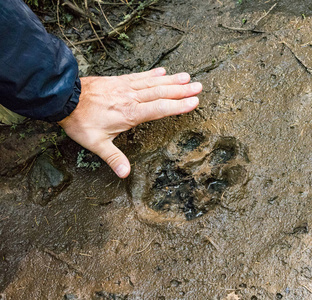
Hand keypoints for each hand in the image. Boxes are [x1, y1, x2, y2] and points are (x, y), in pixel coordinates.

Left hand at [58, 67, 201, 177]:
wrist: (64, 98)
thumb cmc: (80, 122)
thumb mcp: (96, 144)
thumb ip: (114, 158)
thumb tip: (126, 174)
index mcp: (130, 114)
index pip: (160, 109)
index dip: (178, 106)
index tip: (194, 102)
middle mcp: (131, 98)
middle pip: (161, 93)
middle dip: (182, 91)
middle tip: (199, 87)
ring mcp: (126, 87)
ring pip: (154, 83)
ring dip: (172, 80)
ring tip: (188, 77)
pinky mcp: (119, 81)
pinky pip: (140, 76)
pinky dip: (153, 74)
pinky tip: (163, 71)